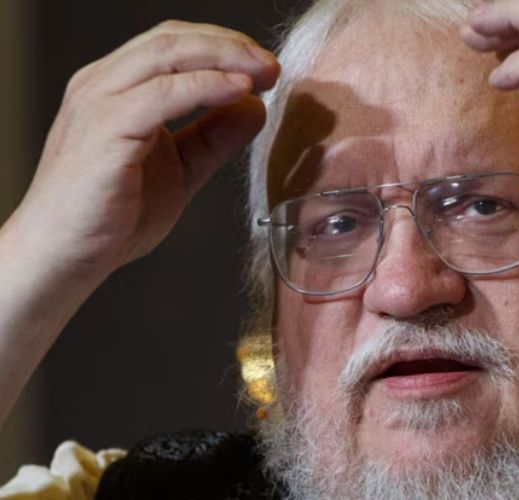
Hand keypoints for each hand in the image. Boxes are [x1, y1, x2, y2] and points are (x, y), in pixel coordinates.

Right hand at [8, 20, 278, 283]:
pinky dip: (205, 87)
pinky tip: (238, 91)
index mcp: (116, 88)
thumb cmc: (110, 216)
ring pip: (166, 54)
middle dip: (231, 45)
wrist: (63, 257)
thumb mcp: (180, 170)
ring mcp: (98, 104)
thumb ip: (213, 138)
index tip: (266, 69)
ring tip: (263, 73)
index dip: (224, 47)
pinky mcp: (103, 132)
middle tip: (272, 67)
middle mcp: (101, 85)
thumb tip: (254, 107)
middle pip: (172, 39)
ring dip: (224, 57)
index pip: (173, 44)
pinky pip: (160, 95)